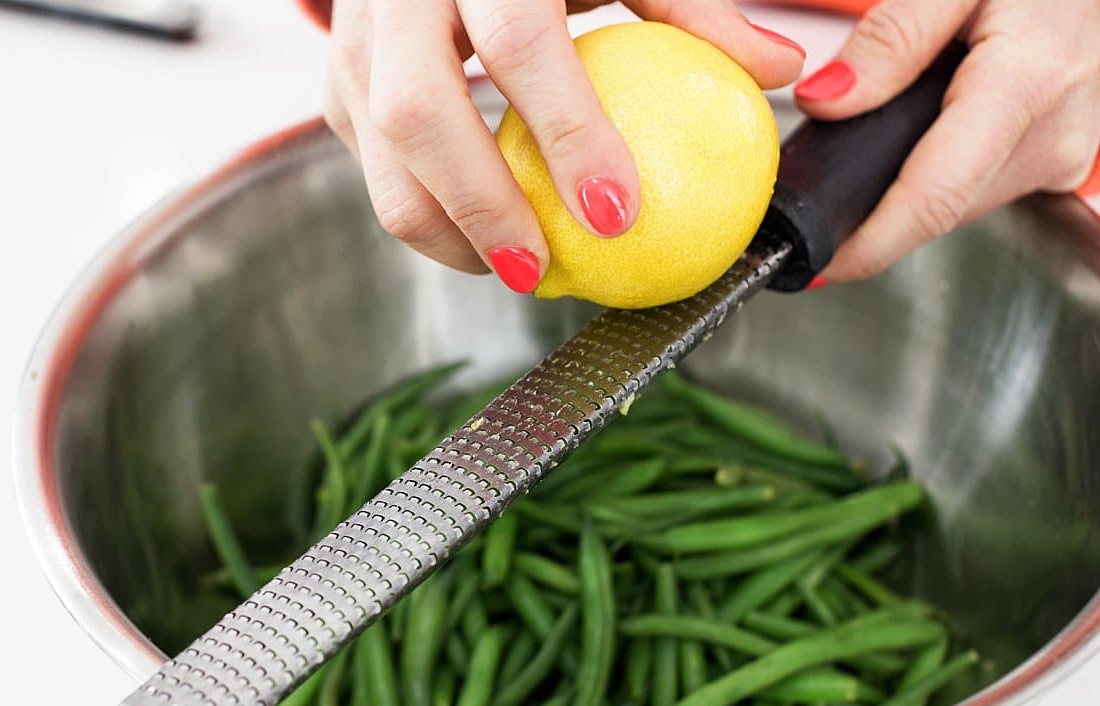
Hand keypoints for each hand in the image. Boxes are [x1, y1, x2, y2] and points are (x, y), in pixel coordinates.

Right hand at [323, 1, 804, 291]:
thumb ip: (691, 9)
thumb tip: (777, 74)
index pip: (520, 45)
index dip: (568, 134)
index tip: (618, 213)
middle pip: (416, 114)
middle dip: (480, 207)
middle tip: (542, 272)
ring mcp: (352, 39)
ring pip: (379, 156)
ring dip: (445, 231)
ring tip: (516, 270)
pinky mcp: (336, 82)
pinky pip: (371, 168)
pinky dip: (427, 214)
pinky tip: (481, 234)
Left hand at [794, 0, 1099, 282]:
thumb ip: (888, 39)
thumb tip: (825, 101)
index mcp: (1025, 84)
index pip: (935, 196)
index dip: (870, 243)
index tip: (819, 261)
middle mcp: (1051, 134)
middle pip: (937, 211)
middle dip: (873, 217)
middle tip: (820, 194)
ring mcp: (1059, 156)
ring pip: (955, 208)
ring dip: (905, 193)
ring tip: (873, 148)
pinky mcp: (1056, 164)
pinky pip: (976, 191)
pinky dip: (937, 178)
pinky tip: (919, 143)